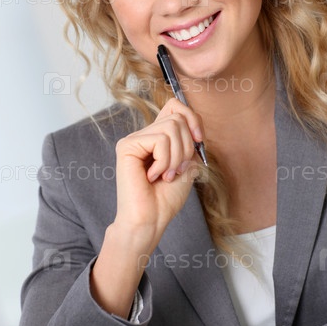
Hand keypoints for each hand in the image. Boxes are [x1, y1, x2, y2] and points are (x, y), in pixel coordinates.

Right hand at [112, 97, 204, 254]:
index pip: (175, 105)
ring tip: (166, 175)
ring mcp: (134, 139)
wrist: (151, 220)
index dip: (192, 117)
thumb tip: (194, 122)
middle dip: (187, 146)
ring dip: (176, 157)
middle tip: (177, 170)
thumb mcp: (188, 163)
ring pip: (171, 127)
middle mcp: (144, 134)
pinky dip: (164, 162)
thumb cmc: (166, 198)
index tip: (199, 142)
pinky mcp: (127, 146)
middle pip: (177, 117)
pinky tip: (152, 176)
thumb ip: (190, 140)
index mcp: (157, 136)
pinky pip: (159, 140)